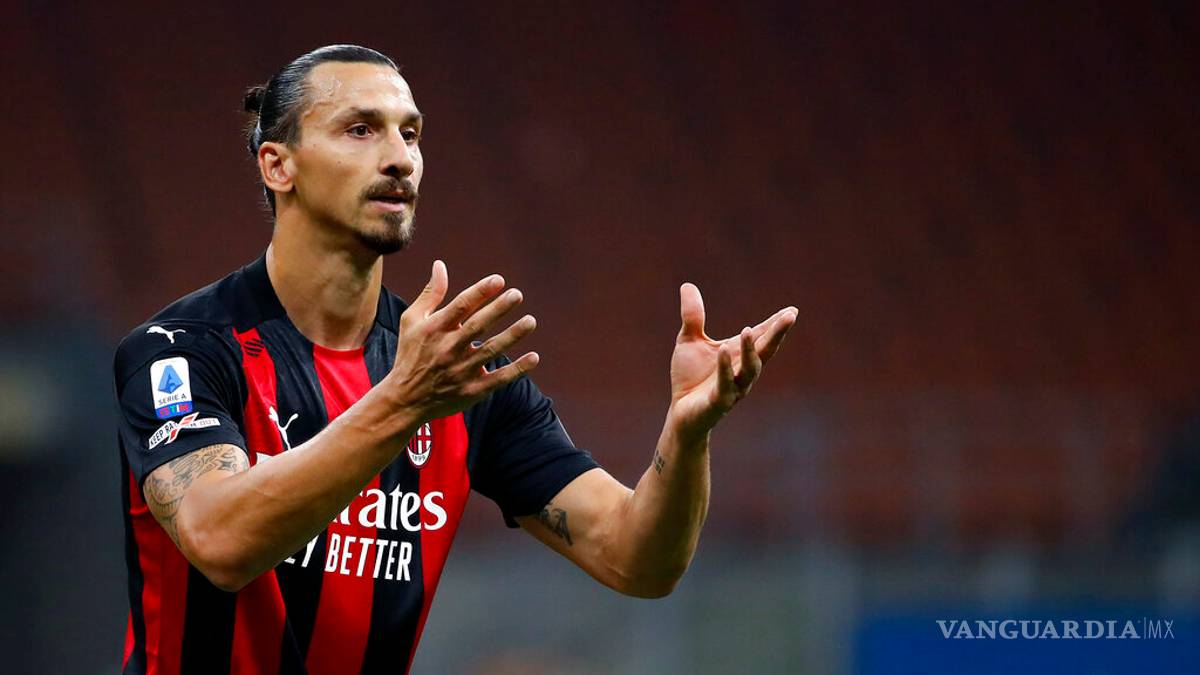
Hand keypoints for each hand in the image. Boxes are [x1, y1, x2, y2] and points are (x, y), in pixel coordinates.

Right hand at [384, 260, 538, 421]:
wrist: (405, 400)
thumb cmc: (410, 354)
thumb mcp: (412, 321)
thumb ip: (430, 294)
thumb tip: (440, 265)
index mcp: (435, 329)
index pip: (461, 306)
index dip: (480, 291)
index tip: (499, 280)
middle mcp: (449, 348)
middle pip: (478, 326)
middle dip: (498, 309)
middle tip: (517, 294)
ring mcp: (461, 371)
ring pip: (491, 350)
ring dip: (512, 335)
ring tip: (531, 321)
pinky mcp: (472, 390)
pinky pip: (498, 379)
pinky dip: (517, 369)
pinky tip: (534, 357)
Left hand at [667, 283, 795, 441]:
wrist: (680, 412)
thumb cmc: (690, 377)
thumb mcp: (689, 340)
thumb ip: (693, 316)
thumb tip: (687, 285)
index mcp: (739, 354)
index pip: (761, 337)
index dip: (776, 325)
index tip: (792, 310)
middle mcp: (741, 370)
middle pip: (764, 350)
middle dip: (777, 334)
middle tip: (790, 316)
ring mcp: (733, 387)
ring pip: (749, 369)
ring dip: (750, 350)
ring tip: (748, 329)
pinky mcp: (719, 401)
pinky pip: (725, 384)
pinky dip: (725, 368)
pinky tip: (724, 350)